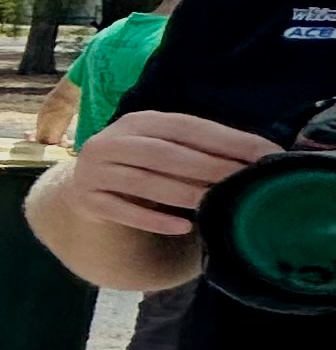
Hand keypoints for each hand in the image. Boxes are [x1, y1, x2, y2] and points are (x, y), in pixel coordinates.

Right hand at [65, 110, 278, 237]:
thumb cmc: (141, 167)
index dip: (226, 139)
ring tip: (217, 205)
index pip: (186, 127)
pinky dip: (153, 220)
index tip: (265, 155)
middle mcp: (110, 142)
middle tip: (246, 183)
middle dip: (209, 168)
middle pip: (163, 154)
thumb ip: (199, 149)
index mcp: (137, 122)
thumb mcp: (163, 147)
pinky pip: (121, 212)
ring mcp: (94, 172)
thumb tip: (261, 155)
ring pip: (142, 183)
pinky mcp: (86, 201)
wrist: (85, 187)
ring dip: (183, 194)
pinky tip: (182, 227)